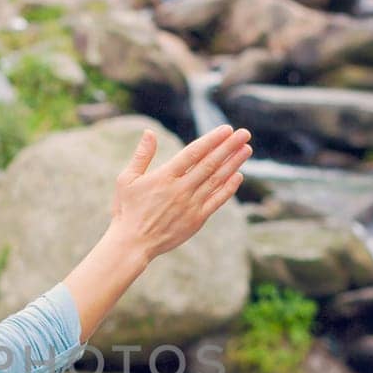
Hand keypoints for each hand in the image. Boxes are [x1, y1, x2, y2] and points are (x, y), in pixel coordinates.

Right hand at [111, 124, 251, 261]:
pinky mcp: (196, 220)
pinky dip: (228, 188)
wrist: (132, 243)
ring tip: (246, 149)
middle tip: (244, 133)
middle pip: (210, 163)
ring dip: (233, 163)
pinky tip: (238, 176)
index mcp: (164, 176)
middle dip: (229, 147)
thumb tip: (149, 132)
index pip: (193, 153)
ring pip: (216, 180)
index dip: (212, 140)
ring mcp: (190, 205)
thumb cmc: (127, 210)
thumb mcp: (127, 179)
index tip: (226, 129)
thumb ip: (142, 155)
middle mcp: (180, 189)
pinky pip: (216, 201)